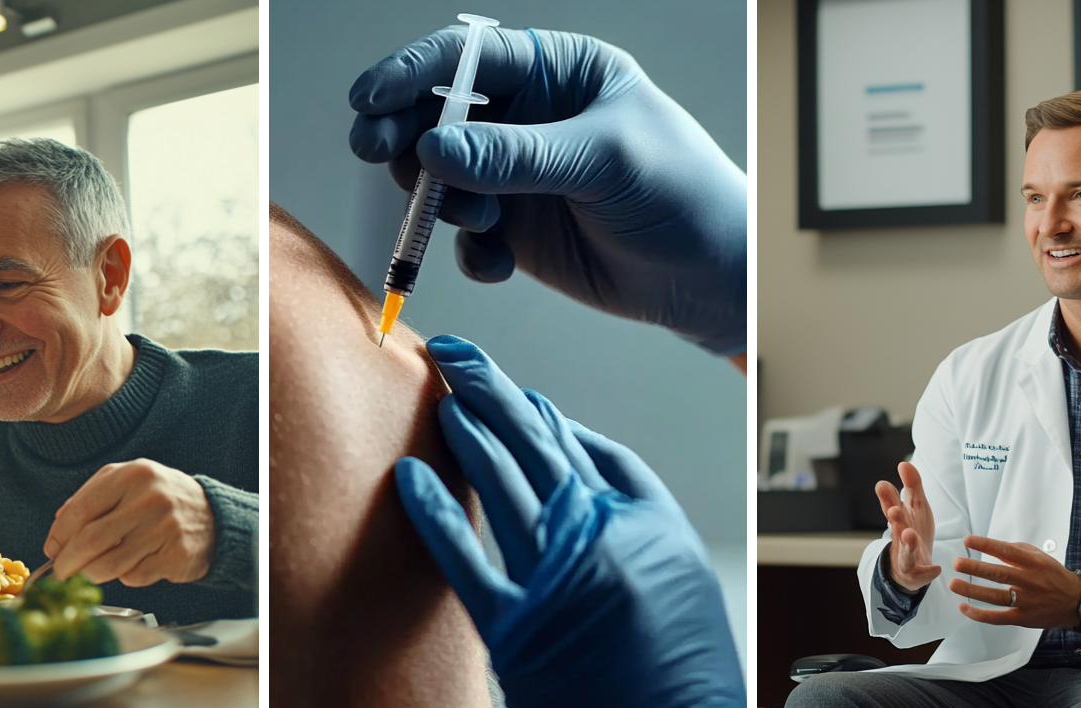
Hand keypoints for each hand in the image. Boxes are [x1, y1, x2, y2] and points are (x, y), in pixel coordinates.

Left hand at [44, 459, 214, 586]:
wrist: (214, 516)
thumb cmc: (162, 500)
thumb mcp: (128, 482)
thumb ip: (90, 496)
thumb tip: (56, 531)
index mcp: (134, 475)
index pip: (81, 509)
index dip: (59, 535)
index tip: (52, 549)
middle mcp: (150, 499)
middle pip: (91, 539)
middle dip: (68, 562)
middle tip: (61, 572)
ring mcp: (165, 529)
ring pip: (109, 564)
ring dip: (90, 574)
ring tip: (88, 573)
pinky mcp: (176, 555)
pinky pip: (134, 576)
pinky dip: (125, 576)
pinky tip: (132, 564)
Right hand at [349, 27, 746, 354]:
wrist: (710, 276)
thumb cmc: (681, 191)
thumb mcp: (604, 160)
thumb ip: (518, 155)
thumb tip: (433, 148)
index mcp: (556, 72)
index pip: (466, 59)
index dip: (411, 73)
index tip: (369, 100)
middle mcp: (528, 119)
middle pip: (436, 115)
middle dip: (404, 135)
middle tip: (379, 153)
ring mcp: (516, 176)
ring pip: (440, 178)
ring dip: (441, 200)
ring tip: (478, 220)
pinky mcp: (516, 231)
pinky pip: (464, 236)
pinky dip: (470, 251)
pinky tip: (499, 263)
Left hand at [395, 335, 745, 707]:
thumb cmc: (688, 674)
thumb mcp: (683, 574)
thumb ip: (635, 515)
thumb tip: (583, 468)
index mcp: (644, 520)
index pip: (580, 445)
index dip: (540, 413)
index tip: (514, 391)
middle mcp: (599, 536)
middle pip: (534, 444)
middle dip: (492, 391)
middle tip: (459, 355)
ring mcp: (554, 578)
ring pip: (501, 483)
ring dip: (467, 432)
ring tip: (442, 394)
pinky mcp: (516, 628)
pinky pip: (463, 557)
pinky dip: (435, 512)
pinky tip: (411, 475)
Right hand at [873, 462, 940, 591]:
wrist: (912, 567)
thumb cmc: (913, 531)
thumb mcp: (916, 507)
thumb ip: (912, 486)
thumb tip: (904, 463)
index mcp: (899, 520)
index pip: (891, 507)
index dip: (887, 498)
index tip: (883, 485)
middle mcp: (900, 537)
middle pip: (896, 528)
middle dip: (895, 519)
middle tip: (894, 510)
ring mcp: (907, 557)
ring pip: (906, 552)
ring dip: (908, 543)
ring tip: (909, 534)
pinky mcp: (917, 574)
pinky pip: (922, 574)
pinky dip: (928, 572)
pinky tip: (936, 568)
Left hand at [949, 535, 1080, 628]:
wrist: (1077, 603)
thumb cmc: (1055, 577)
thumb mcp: (1041, 557)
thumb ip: (1017, 550)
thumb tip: (991, 545)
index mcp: (1034, 563)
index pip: (1007, 551)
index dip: (986, 545)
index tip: (967, 541)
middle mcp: (1030, 581)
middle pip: (999, 574)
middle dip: (975, 568)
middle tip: (957, 563)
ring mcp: (1026, 601)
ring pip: (996, 596)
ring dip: (972, 591)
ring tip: (955, 584)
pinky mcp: (1023, 618)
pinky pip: (998, 618)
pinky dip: (979, 614)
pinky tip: (964, 607)